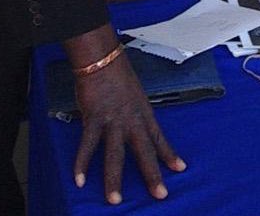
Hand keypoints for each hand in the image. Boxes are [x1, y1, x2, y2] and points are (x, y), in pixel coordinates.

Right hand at [73, 48, 185, 204]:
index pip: (159, 137)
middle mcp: (131, 119)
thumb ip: (134, 113)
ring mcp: (113, 120)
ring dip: (114, 179)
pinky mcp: (94, 118)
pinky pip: (87, 145)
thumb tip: (135, 127)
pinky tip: (79, 179)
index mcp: (143, 112)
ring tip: (114, 200)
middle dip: (152, 174)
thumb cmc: (117, 74)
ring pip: (115, 155)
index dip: (169, 153)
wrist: (102, 58)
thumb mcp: (134, 94)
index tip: (180, 168)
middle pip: (144, 151)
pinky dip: (82, 163)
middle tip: (160, 194)